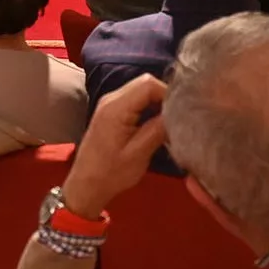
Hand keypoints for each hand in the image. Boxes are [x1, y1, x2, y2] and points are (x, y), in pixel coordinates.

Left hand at [61, 74, 167, 218]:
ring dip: (157, 104)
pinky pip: (135, 101)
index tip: (181, 111)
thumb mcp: (139, 154)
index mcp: (116, 107)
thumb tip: (178, 113)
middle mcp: (111, 99)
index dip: (168, 94)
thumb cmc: (111, 173)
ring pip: (141, 91)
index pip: (148, 84)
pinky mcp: (112, 112)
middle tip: (177, 118)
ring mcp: (110, 104)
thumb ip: (158, 129)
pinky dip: (148, 108)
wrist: (86, 184)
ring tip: (169, 123)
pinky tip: (156, 125)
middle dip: (164, 98)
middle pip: (144, 83)